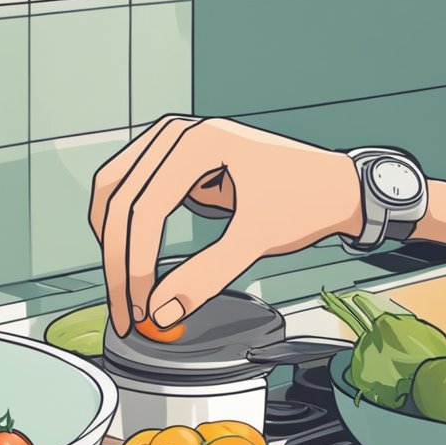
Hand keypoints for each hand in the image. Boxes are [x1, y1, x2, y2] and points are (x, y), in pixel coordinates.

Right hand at [89, 117, 363, 336]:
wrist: (333, 184)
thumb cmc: (305, 200)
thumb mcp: (256, 239)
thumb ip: (206, 275)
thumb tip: (161, 312)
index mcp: (200, 142)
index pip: (146, 210)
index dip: (137, 267)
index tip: (141, 310)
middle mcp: (178, 132)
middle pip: (121, 202)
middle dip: (118, 263)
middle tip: (125, 312)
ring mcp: (170, 139)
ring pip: (113, 193)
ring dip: (111, 245)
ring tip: (123, 290)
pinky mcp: (169, 156)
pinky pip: (126, 189)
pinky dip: (121, 227)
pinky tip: (127, 259)